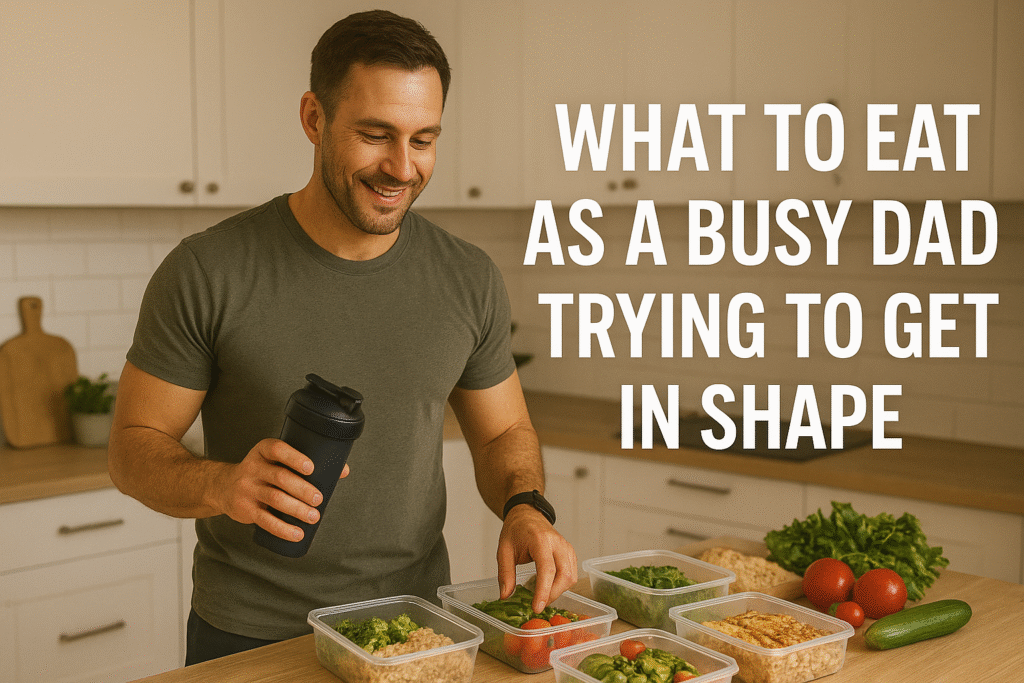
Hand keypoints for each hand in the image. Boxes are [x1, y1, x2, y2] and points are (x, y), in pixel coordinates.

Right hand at [206, 438, 349, 540]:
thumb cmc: (262, 472)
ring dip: (297, 510)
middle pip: (280, 478)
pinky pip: (265, 520)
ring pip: (274, 499)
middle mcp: (253, 468)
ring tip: (314, 517)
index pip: (277, 449)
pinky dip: (283, 529)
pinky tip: (297, 534)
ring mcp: (247, 489)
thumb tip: (342, 470)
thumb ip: (305, 463)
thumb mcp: (276, 461)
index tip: (311, 468)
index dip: (294, 458)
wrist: (223, 486)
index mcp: (263, 451)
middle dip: (302, 489)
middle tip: (319, 499)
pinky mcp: (245, 509)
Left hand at [496, 505, 577, 613]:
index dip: (544, 591)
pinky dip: (562, 584)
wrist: (527, 515)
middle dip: (552, 594)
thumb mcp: (503, 550)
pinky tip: (549, 586)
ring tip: (542, 595)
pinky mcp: (570, 552)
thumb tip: (505, 596)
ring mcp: (566, 547)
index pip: (547, 569)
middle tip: (537, 604)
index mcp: (540, 540)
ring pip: (571, 577)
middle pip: (564, 575)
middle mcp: (558, 543)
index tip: (537, 607)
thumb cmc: (515, 530)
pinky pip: (572, 573)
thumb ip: (505, 573)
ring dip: (558, 591)